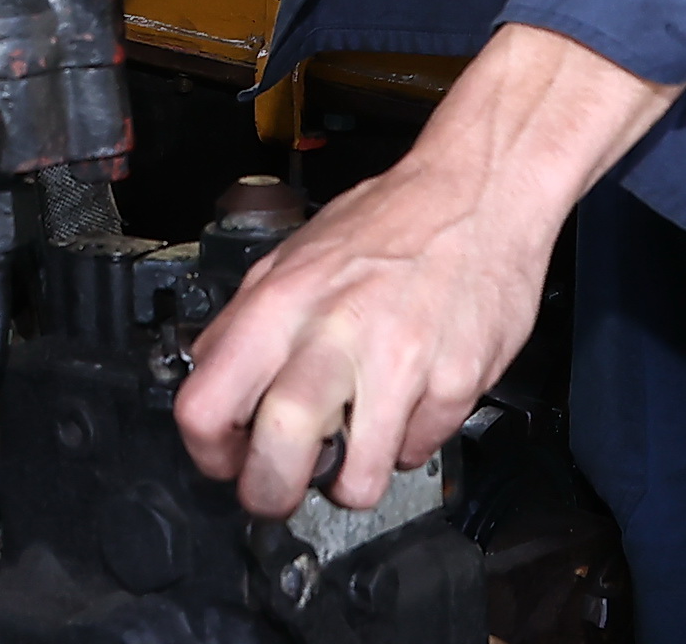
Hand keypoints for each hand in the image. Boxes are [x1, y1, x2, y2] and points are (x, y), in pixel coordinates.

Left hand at [171, 24, 680, 516]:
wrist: (479, 191)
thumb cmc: (387, 222)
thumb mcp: (292, 257)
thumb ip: (248, 320)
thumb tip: (210, 377)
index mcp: (280, 302)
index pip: (206, 404)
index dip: (209, 452)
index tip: (227, 459)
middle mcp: (334, 333)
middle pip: (277, 455)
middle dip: (270, 495)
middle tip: (279, 491)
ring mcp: (400, 362)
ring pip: (358, 480)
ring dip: (350, 484)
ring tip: (356, 450)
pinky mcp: (456, 382)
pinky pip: (419, 452)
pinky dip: (409, 443)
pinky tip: (409, 400)